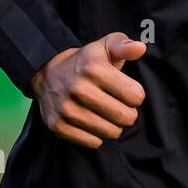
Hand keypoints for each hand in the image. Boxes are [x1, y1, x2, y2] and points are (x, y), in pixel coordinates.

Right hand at [29, 31, 146, 148]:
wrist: (47, 73)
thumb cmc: (86, 61)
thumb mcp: (106, 46)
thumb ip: (125, 46)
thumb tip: (140, 49)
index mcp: (95, 69)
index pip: (136, 96)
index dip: (136, 95)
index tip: (128, 91)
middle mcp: (80, 89)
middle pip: (125, 117)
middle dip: (128, 113)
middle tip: (120, 105)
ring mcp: (67, 110)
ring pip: (111, 132)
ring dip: (113, 125)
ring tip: (106, 113)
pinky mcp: (58, 126)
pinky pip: (93, 142)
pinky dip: (97, 135)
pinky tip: (92, 121)